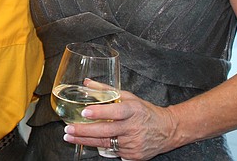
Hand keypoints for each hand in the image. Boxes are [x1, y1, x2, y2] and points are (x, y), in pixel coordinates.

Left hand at [62, 90, 178, 160]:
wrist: (167, 130)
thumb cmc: (145, 112)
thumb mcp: (129, 97)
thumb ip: (107, 90)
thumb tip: (86, 83)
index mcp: (133, 110)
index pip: (116, 111)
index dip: (100, 112)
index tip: (85, 111)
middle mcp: (133, 127)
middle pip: (106, 131)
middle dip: (84, 131)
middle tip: (68, 128)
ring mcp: (133, 144)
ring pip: (105, 143)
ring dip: (86, 140)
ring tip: (70, 136)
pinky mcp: (133, 156)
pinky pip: (113, 151)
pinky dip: (100, 146)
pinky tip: (88, 142)